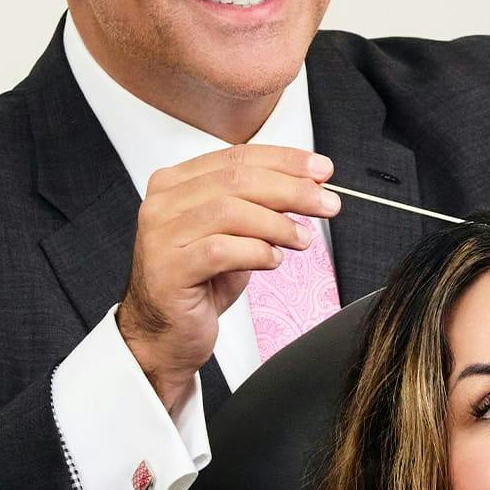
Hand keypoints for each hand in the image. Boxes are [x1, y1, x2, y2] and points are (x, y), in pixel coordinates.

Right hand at [117, 144, 339, 410]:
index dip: (286, 161)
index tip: (323, 170)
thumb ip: (263, 208)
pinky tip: (274, 261)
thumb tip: (311, 189)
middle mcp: (163, 203)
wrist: (166, 333)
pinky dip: (257, 252)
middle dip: (293, 189)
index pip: (238, 156)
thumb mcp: (237, 235)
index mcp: (177, 183)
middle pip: (238, 179)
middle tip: (328, 204)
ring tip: (304, 240)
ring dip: (279, 225)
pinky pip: (221, 251)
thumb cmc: (203, 282)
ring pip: (230, 211)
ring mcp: (161, 235)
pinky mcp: (168, 269)